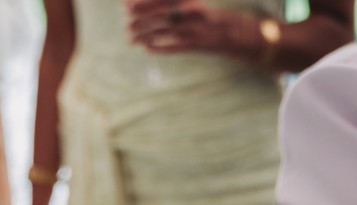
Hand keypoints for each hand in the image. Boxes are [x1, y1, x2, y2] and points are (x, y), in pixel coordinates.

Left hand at [125, 1, 251, 55]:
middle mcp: (190, 12)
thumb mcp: (190, 6)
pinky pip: (172, 47)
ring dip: (144, 35)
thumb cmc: (205, 18)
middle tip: (127, 23)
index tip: (126, 5)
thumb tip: (146, 6)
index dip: (142, 2)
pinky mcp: (194, 45)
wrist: (230, 33)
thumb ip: (173, 4)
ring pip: (163, 31)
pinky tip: (146, 48)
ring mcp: (192, 29)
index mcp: (188, 1)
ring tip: (130, 38)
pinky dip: (158, 47)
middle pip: (159, 13)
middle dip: (140, 18)